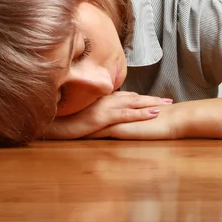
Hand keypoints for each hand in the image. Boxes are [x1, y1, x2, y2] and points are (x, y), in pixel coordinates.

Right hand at [41, 91, 172, 139]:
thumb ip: (96, 113)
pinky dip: (141, 114)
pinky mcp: (103, 117)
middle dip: (152, 99)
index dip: (142, 98)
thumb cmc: (64, 121)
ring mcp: (105, 107)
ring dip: (152, 104)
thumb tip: (105, 117)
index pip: (126, 97)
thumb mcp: (83, 116)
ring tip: (167, 105)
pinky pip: (127, 115)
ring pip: (134, 104)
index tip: (155, 100)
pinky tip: (154, 114)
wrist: (52, 124)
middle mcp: (105, 99)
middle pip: (134, 98)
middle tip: (169, 101)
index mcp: (101, 99)